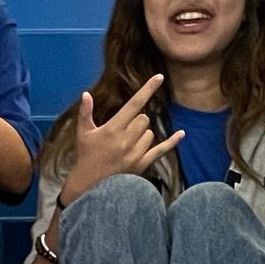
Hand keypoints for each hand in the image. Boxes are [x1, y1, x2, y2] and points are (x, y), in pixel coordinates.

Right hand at [58, 75, 182, 204]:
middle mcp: (126, 140)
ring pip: (149, 133)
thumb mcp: (83, 133)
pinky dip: (172, 142)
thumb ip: (85, 113)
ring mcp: (135, 153)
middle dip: (136, 121)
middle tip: (123, 131)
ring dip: (142, 134)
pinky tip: (181, 134)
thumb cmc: (86, 157)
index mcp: (112, 129)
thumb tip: (86, 94)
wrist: (90, 186)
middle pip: (144, 119)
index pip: (134, 104)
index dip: (147, 89)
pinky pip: (161, 150)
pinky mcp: (142, 164)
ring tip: (126, 144)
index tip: (159, 77)